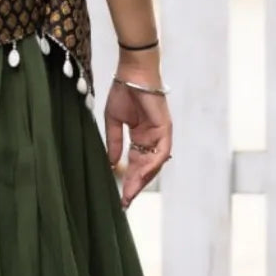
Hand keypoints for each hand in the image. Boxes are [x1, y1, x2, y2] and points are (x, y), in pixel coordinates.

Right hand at [104, 56, 172, 209]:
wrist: (132, 73)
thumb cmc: (123, 92)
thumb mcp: (114, 122)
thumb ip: (115, 142)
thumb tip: (110, 163)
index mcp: (140, 137)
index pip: (134, 164)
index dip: (127, 180)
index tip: (120, 197)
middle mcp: (151, 139)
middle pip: (144, 168)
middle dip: (134, 185)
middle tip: (124, 202)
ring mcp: (160, 135)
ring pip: (153, 164)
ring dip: (142, 179)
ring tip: (130, 193)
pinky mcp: (165, 129)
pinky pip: (161, 151)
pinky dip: (152, 164)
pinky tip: (140, 175)